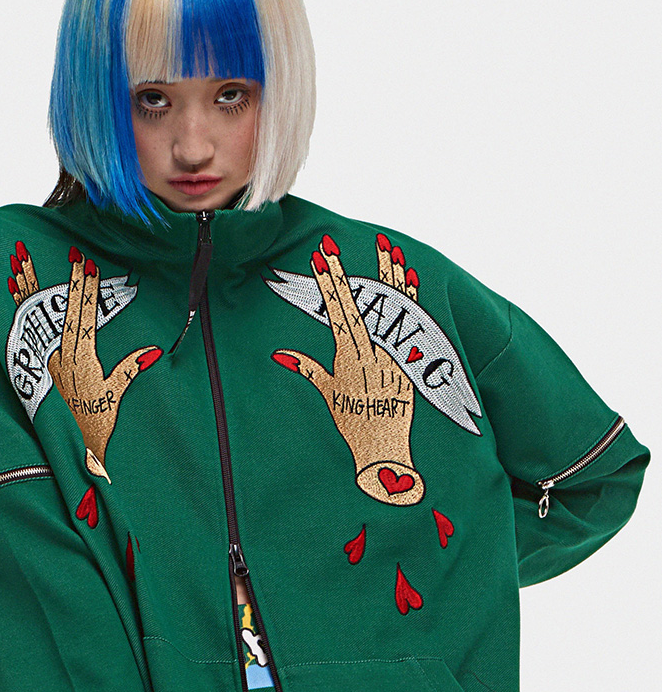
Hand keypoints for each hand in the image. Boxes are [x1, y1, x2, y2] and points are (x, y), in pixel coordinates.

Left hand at [9, 240, 160, 479]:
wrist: (73, 447)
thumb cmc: (97, 424)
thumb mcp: (116, 396)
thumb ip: (130, 370)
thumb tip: (152, 351)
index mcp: (81, 358)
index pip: (84, 315)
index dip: (86, 289)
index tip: (87, 264)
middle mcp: (60, 353)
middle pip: (62, 308)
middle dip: (66, 279)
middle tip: (68, 250)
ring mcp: (46, 356)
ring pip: (36, 313)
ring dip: (29, 283)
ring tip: (20, 256)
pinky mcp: (40, 362)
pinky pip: (26, 325)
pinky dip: (19, 303)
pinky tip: (12, 285)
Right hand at [272, 233, 424, 504]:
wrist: (384, 449)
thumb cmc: (352, 424)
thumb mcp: (327, 394)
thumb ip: (307, 368)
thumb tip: (280, 353)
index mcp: (348, 357)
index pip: (336, 311)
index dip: (328, 283)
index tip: (320, 259)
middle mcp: (371, 352)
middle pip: (360, 304)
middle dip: (347, 272)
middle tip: (338, 243)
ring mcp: (393, 354)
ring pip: (390, 309)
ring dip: (388, 275)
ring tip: (387, 246)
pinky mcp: (410, 360)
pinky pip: (411, 324)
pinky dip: (411, 300)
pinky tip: (410, 277)